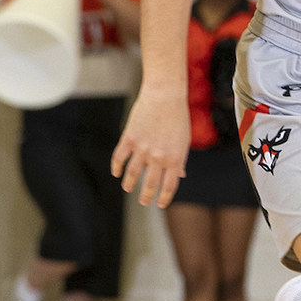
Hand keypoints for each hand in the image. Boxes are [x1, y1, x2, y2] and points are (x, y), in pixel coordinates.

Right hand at [111, 84, 190, 207]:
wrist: (165, 95)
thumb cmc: (178, 117)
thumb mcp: (184, 140)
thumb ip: (180, 160)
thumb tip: (180, 175)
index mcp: (175, 159)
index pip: (168, 186)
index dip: (163, 198)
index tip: (159, 204)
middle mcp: (158, 157)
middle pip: (149, 184)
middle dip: (146, 196)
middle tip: (143, 201)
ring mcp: (142, 149)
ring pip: (132, 174)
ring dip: (129, 184)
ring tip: (128, 189)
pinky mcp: (129, 138)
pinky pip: (119, 158)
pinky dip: (116, 167)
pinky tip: (116, 173)